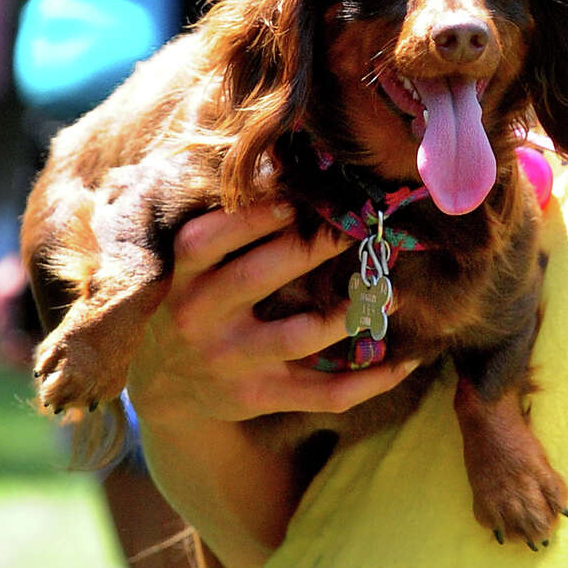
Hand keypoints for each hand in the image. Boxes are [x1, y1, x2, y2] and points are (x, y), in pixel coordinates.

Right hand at [125, 198, 416, 426]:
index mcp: (182, 276)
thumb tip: (283, 169)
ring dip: (351, 313)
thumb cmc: (190, 300)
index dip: (249, 217)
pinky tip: (404, 363)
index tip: (293, 197)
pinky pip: (322, 395)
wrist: (164, 389)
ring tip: (391, 292)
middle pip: (258, 276)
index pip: (207, 240)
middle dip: (313, 248)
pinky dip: (368, 382)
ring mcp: (230, 362)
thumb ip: (223, 229)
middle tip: (360, 228)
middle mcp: (200, 318)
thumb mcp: (186, 266)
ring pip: (298, 337)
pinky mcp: (258, 398)